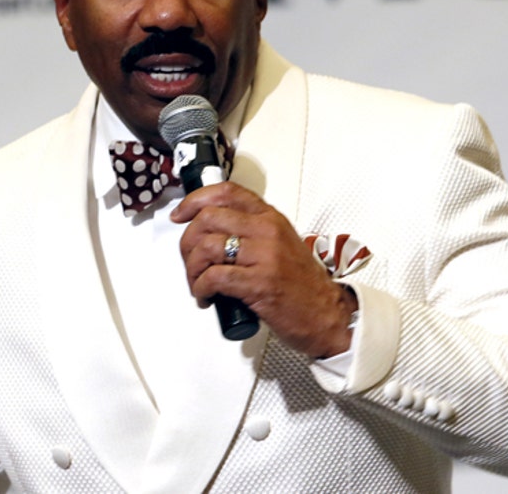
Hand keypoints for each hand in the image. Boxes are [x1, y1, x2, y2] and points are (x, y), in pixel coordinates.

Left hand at [171, 182, 356, 357]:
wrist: (327, 315)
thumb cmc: (301, 284)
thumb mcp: (279, 244)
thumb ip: (251, 231)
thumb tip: (210, 231)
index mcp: (270, 218)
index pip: (226, 192)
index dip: (195, 200)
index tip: (180, 215)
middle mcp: (267, 231)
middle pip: (208, 219)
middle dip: (187, 242)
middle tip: (189, 262)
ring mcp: (264, 256)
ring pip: (207, 246)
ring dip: (191, 269)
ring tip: (197, 284)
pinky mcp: (260, 283)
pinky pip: (214, 277)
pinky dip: (200, 288)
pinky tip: (205, 297)